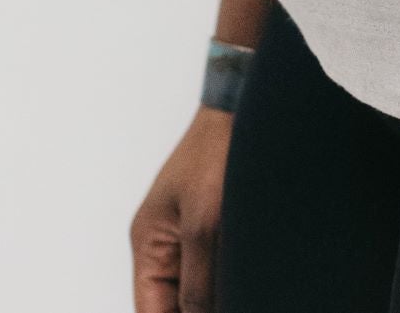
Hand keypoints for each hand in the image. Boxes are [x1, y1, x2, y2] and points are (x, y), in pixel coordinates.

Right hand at [130, 106, 232, 311]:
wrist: (244, 106)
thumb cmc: (216, 152)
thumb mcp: (203, 224)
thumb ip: (198, 282)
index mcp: (149, 246)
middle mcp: (165, 248)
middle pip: (174, 306)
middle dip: (202, 309)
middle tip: (236, 300)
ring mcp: (191, 240)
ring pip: (198, 292)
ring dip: (218, 297)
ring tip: (245, 291)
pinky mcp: (217, 231)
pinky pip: (217, 273)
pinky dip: (230, 284)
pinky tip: (250, 283)